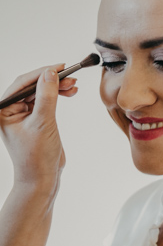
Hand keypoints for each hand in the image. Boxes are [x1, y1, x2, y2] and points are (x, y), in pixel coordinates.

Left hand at [0, 64, 78, 195]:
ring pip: (40, 92)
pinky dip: (58, 96)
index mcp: (2, 110)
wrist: (42, 178)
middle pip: (32, 86)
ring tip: (73, 86)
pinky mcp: (35, 120)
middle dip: (52, 80)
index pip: (22, 84)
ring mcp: (22, 115)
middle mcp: (9, 110)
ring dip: (57, 87)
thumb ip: (47, 96)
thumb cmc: (36, 156)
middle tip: (71, 76)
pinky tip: (69, 93)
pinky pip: (46, 102)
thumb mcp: (43, 123)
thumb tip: (51, 73)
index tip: (60, 67)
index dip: (41, 73)